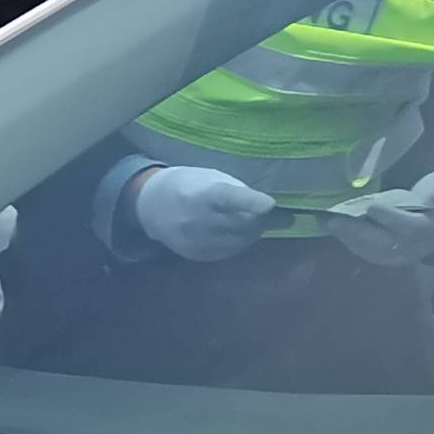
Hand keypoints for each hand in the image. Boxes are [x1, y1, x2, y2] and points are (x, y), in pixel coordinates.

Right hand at [119, 162, 278, 261]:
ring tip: (255, 220)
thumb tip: (270, 208)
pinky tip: (238, 232)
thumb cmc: (188, 185)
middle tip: (280, 214)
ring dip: (254, 232)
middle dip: (264, 220)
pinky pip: (231, 252)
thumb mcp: (209, 178)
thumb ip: (236, 191)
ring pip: (240, 242)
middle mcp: (196, 221)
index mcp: (200, 194)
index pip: (227, 198)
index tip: (270, 204)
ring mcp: (196, 242)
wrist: (152, 207)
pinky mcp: (198, 256)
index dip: (249, 201)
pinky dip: (241, 242)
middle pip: (242, 224)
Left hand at [328, 169, 433, 261]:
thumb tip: (419, 194)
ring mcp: (400, 255)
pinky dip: (350, 243)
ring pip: (372, 251)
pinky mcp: (390, 257)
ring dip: (348, 238)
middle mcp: (413, 246)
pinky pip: (368, 253)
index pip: (408, 227)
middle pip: (383, 243)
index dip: (390, 217)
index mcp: (429, 227)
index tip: (372, 205)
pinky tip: (335, 231)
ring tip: (327, 223)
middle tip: (334, 219)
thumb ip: (433, 192)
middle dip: (357, 232)